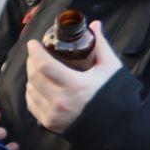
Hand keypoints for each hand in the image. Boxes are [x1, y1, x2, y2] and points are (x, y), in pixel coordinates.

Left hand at [25, 20, 121, 134]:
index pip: (45, 66)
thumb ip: (100, 45)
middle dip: (31, 62)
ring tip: (37, 68)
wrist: (118, 125)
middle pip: (34, 77)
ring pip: (31, 91)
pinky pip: (32, 105)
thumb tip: (94, 24)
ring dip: (30, 77)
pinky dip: (31, 93)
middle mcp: (60, 101)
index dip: (35, 52)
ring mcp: (53, 115)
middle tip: (35, 54)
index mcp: (75, 85)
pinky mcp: (49, 124)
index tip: (32, 43)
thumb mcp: (110, 66)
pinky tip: (37, 85)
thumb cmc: (116, 93)